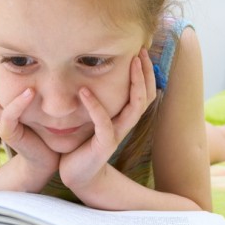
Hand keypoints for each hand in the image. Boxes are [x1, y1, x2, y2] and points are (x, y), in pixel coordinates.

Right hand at [0, 37, 58, 183]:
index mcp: (3, 101)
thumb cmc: (45, 129)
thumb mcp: (40, 101)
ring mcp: (3, 122)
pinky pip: (10, 117)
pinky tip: (30, 90)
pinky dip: (19, 103)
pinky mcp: (11, 135)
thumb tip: (43, 56)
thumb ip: (37, 82)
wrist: (47, 158)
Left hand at [59, 48, 156, 189]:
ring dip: (135, 83)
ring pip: (135, 107)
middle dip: (145, 73)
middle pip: (145, 96)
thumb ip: (99, 100)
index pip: (144, 92)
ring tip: (129, 63)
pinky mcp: (103, 144)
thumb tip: (91, 72)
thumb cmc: (83, 143)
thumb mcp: (93, 117)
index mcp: (124, 117)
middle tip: (141, 51)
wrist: (78, 174)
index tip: (141, 50)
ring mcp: (116, 134)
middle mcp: (125, 124)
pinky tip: (84, 91)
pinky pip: (103, 123)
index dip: (146, 73)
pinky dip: (95, 106)